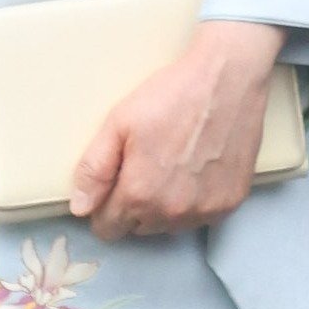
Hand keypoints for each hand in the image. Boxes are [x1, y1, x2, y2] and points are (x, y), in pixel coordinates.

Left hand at [69, 20, 285, 238]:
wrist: (228, 80)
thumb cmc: (172, 97)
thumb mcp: (118, 124)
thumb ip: (94, 169)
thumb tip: (79, 208)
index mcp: (138, 195)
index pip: (108, 228)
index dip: (105, 206)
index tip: (114, 182)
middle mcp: (172, 213)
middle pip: (138, 228)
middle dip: (135, 205)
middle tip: (146, 164)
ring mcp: (204, 212)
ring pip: (169, 226)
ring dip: (164, 206)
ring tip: (173, 164)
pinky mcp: (229, 204)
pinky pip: (200, 218)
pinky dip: (194, 202)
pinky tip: (196, 169)